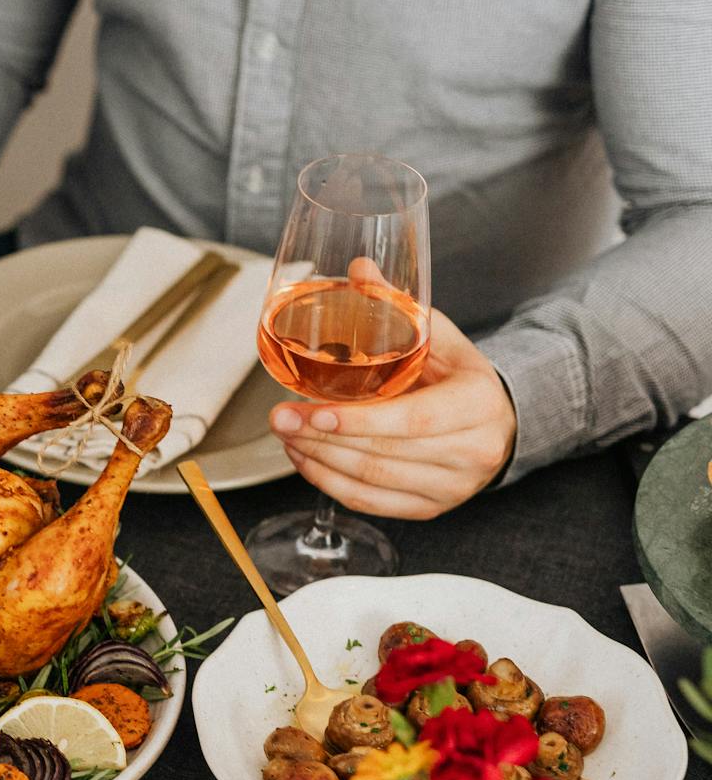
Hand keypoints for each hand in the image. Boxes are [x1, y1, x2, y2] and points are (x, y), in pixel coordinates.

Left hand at [269, 311, 515, 519]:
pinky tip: (304, 458)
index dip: (358, 420)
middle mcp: (471, 453)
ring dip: (317, 459)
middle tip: (278, 417)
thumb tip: (356, 269)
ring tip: (285, 434)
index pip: (412, 420)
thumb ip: (398, 306)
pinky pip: (369, 502)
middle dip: (320, 438)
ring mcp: (452, 488)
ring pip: (370, 481)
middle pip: (382, 453)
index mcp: (477, 405)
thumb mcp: (441, 336)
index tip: (312, 411)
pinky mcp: (431, 509)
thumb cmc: (461, 377)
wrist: (500, 423)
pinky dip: (328, 482)